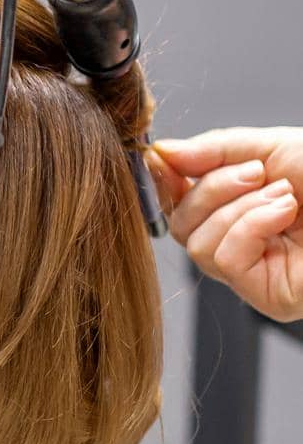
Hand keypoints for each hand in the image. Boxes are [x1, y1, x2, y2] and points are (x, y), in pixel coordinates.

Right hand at [148, 127, 302, 321]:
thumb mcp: (270, 147)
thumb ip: (213, 151)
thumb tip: (160, 153)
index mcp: (242, 208)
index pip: (182, 202)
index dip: (166, 180)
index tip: (162, 158)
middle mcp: (244, 243)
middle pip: (180, 225)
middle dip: (210, 190)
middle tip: (253, 172)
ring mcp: (255, 273)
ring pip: (196, 244)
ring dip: (237, 208)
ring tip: (282, 195)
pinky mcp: (268, 296)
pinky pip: (223, 258)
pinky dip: (250, 226)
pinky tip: (284, 213)